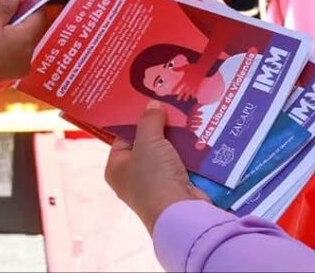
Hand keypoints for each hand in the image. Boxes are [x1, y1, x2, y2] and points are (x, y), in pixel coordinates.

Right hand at [0, 0, 45, 84]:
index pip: (38, 16)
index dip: (30, 2)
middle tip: (0, 4)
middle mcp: (26, 56)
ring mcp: (15, 68)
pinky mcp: (2, 74)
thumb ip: (4, 6)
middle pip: (26, 29)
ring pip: (15, 41)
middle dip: (14, 16)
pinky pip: (6, 52)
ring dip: (5, 29)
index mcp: (27, 41)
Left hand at [105, 101, 209, 233]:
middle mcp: (133, 177)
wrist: (181, 213)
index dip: (135, 120)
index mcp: (116, 167)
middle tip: (170, 104)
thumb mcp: (148, 142)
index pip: (122, 137)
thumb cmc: (154, 177)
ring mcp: (157, 183)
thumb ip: (149, 121)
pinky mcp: (178, 187)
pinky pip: (182, 163)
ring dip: (177, 138)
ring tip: (186, 115)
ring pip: (167, 152)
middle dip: (159, 127)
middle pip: (146, 144)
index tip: (147, 101)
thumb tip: (152, 105)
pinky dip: (189, 151)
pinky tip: (198, 133)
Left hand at [171, 64, 202, 102]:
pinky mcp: (198, 85)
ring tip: (184, 100)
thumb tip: (172, 69)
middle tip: (177, 99)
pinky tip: (193, 97)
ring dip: (187, 96)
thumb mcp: (185, 67)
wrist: (202, 68)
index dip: (175, 89)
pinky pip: (196, 91)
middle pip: (184, 90)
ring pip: (189, 92)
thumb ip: (178, 69)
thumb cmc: (193, 67)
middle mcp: (189, 83)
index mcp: (185, 79)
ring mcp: (194, 84)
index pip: (178, 85)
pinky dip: (194, 94)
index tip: (172, 92)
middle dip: (180, 95)